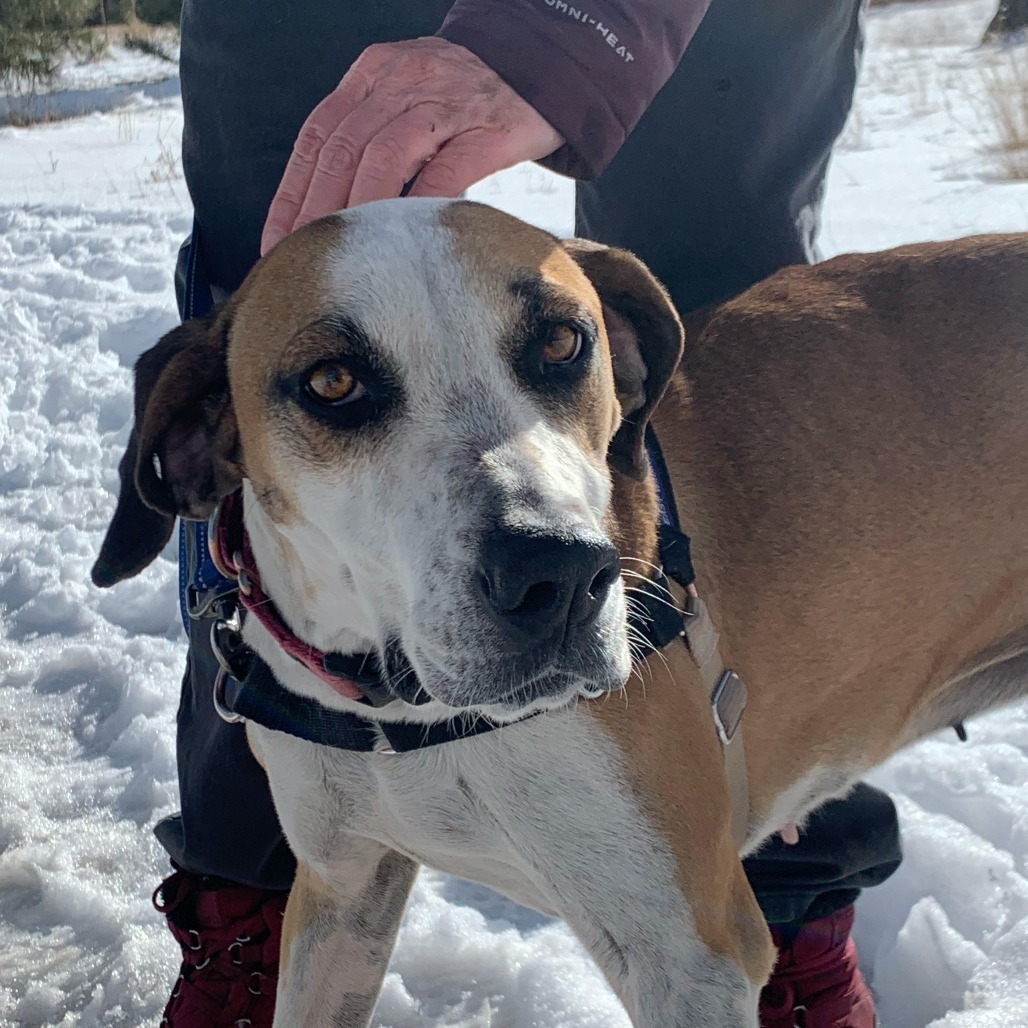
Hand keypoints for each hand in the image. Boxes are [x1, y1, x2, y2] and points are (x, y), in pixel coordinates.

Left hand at [261, 37, 563, 253]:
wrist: (540, 65)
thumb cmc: (465, 98)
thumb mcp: (407, 97)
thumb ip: (370, 134)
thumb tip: (327, 205)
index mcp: (372, 75)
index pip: (317, 135)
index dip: (292, 191)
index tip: (277, 239)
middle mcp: (401, 82)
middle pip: (342, 148)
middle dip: (315, 210)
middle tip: (302, 256)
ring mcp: (443, 105)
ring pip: (384, 156)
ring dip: (357, 210)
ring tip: (346, 256)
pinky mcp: (484, 130)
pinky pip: (445, 172)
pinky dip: (420, 205)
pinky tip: (406, 238)